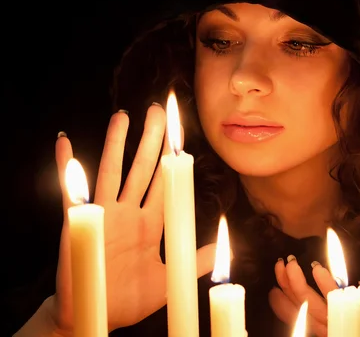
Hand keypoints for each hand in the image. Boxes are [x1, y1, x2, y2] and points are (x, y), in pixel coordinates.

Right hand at [50, 105, 215, 332]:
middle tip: (158, 110)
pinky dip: (67, 167)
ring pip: (113, 172)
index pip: (164, 183)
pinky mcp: (78, 225)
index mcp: (150, 223)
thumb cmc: (131, 298)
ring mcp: (104, 217)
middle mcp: (128, 213)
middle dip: (150, 140)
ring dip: (116, 144)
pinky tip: (65, 142)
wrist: (97, 316)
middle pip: (142, 168)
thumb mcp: (171, 278)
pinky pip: (72, 192)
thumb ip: (197, 259)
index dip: (171, 159)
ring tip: (123, 116)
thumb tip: (227, 246)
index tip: (179, 134)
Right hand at [268, 256, 359, 336]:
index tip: (277, 270)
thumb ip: (314, 298)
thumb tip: (282, 285)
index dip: (285, 294)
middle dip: (298, 288)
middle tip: (289, 263)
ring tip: (316, 268)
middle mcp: (341, 329)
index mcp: (328, 327)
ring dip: (327, 289)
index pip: (300, 312)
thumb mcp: (335, 307)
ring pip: (340, 311)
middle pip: (315, 311)